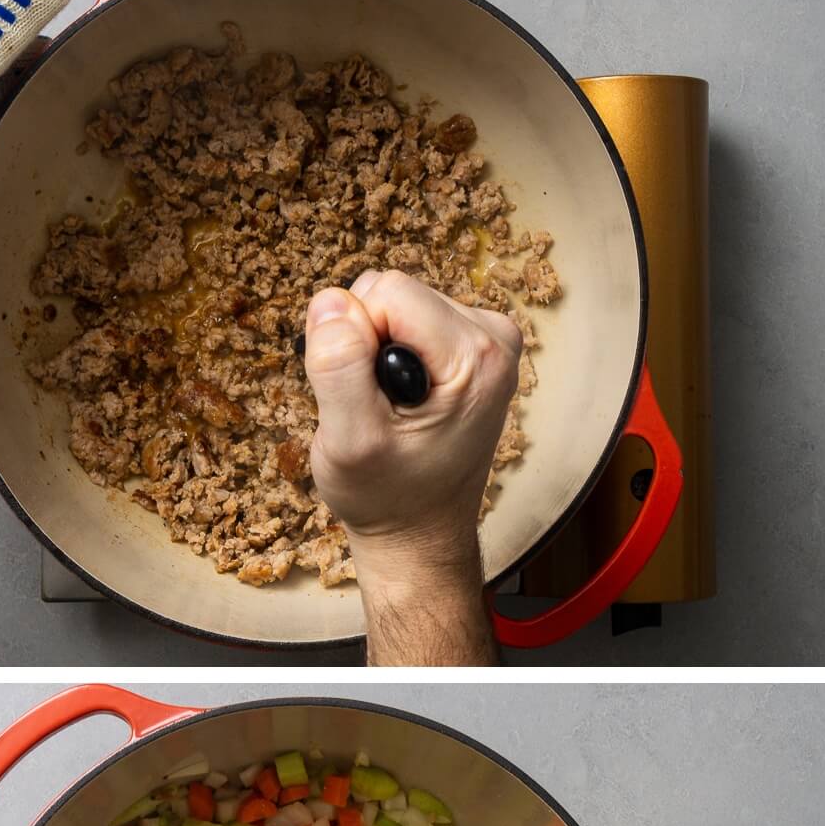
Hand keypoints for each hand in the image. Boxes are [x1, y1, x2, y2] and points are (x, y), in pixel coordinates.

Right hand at [302, 271, 519, 664]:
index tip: (362, 396)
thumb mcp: (350, 442)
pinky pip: (408, 320)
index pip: (386, 292)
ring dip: (375, 351)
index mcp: (476, 357)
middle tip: (372, 406)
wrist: (419, 534)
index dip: (353, 339)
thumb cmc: (387, 497)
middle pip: (393, 291)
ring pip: (396, 303)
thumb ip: (338, 368)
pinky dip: (389, 355)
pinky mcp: (474, 346)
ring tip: (386, 409)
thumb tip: (329, 301)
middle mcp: (494, 338)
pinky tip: (399, 402)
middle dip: (365, 342)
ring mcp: (488, 340)